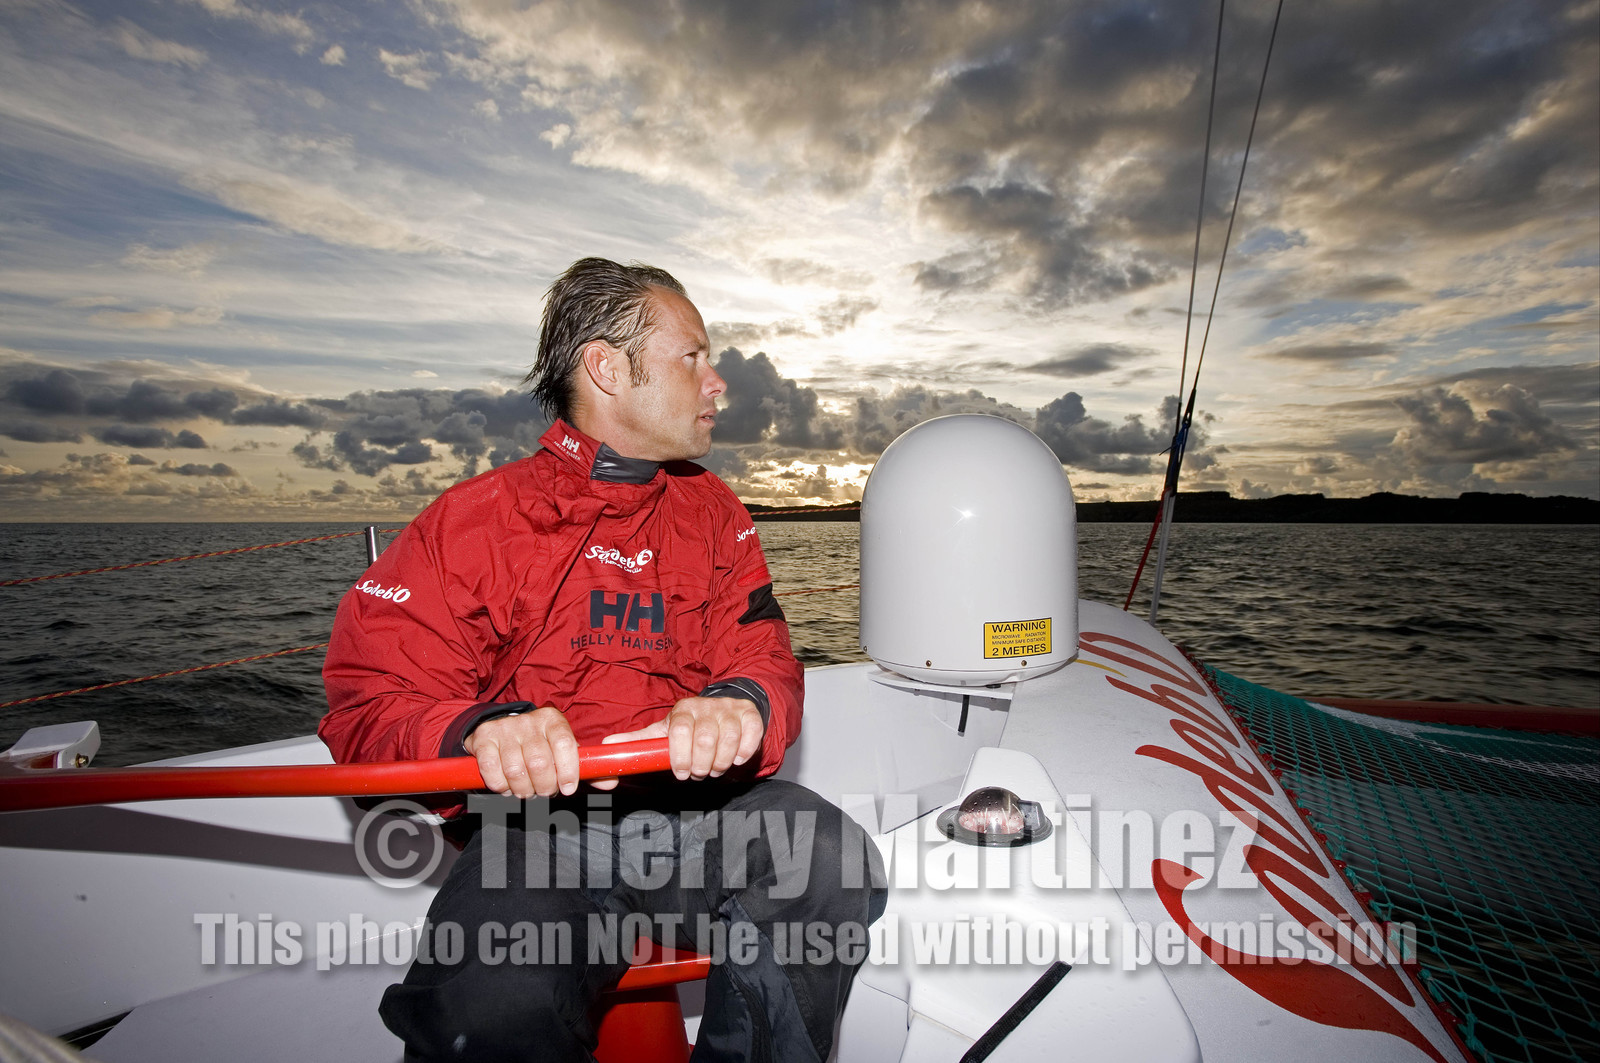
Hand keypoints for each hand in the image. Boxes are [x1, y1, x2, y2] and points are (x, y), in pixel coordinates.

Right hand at [463, 706, 578, 797]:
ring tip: (525, 789)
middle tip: (543, 791)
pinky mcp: (483, 737)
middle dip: (544, 787)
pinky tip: (505, 785)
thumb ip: (587, 768)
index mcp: (553, 720)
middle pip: (540, 763)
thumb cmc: (539, 747)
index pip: (565, 744)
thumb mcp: (563, 752)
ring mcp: (505, 728)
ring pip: (515, 770)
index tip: (567, 789)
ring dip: (521, 789)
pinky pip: (491, 770)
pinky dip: (499, 785)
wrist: (499, 731)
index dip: (568, 771)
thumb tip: (610, 782)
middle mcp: (529, 720)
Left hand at [591, 696, 763, 787]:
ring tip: (714, 768)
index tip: (681, 773)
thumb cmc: (691, 724)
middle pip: (705, 740)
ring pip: (728, 740)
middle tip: (699, 773)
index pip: (681, 731)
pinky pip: (750, 735)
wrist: (726, 706)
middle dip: (701, 765)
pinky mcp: (750, 716)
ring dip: (721, 763)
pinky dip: (744, 751)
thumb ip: (639, 741)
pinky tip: (736, 757)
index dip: (680, 756)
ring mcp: (730, 711)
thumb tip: (606, 745)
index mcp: (684, 710)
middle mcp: (707, 707)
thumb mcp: (665, 730)